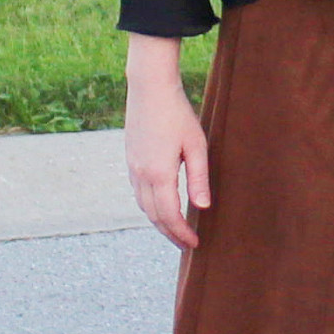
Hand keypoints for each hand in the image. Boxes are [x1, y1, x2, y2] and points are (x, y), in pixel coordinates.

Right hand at [124, 34, 210, 250]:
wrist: (149, 89)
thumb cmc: (178, 114)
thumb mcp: (196, 146)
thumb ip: (199, 178)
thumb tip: (202, 208)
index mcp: (159, 174)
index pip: (169, 215)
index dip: (181, 233)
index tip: (195, 244)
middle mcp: (141, 175)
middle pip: (154, 216)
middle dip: (170, 234)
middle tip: (186, 245)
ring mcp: (132, 168)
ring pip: (143, 207)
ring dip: (159, 223)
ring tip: (176, 231)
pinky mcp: (131, 160)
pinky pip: (138, 194)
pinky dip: (150, 208)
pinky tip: (162, 208)